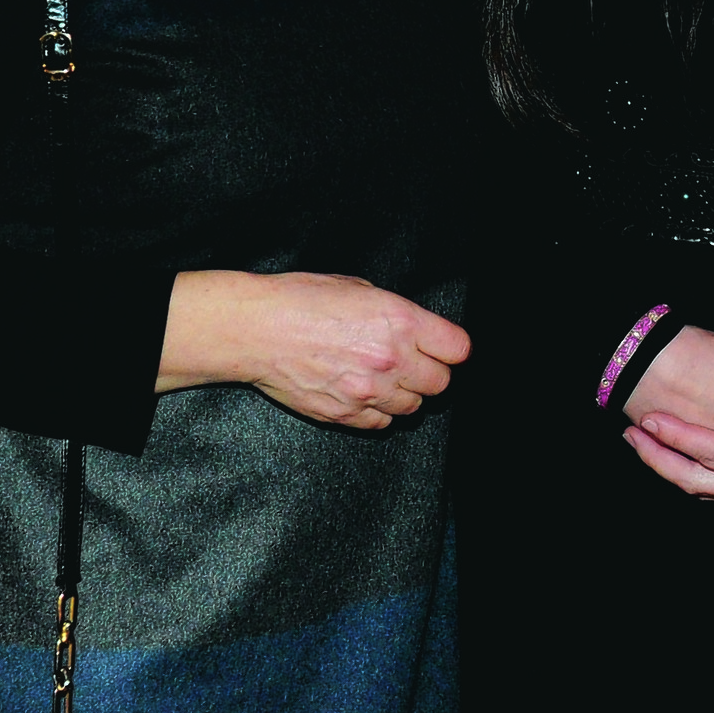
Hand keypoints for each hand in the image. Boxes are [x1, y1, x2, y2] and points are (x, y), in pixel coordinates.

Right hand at [159, 270, 470, 430]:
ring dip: (404, 395)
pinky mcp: (345, 414)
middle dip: (430, 373)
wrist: (255, 330)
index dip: (451, 348)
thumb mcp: (357, 288)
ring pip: (413, 408)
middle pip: (441, 383)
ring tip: (383, 379)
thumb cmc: (300, 300)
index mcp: (400, 321)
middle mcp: (391, 360)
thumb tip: (412, 329)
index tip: (444, 349)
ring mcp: (368, 392)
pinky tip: (363, 394)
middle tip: (412, 364)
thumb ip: (393, 312)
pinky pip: (381, 424)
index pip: (458, 349)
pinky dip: (378, 413)